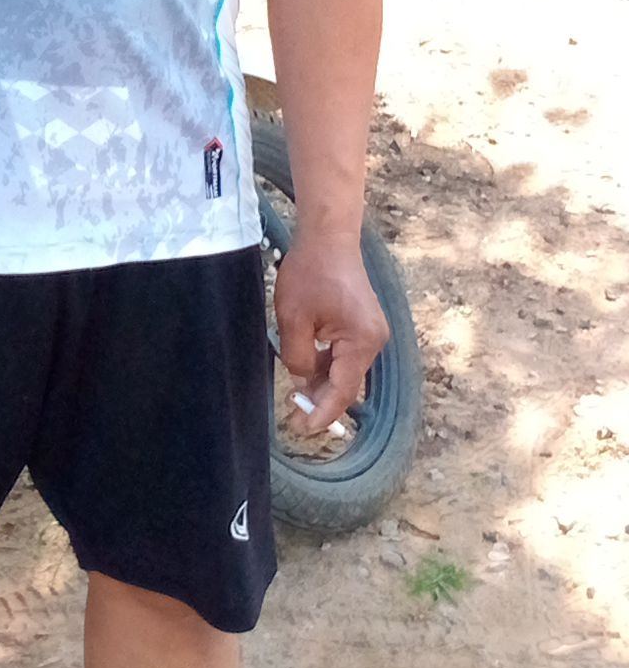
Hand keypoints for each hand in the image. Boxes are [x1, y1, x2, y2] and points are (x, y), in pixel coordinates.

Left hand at [273, 235, 388, 435]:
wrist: (328, 237)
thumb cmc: (310, 272)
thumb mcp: (294, 317)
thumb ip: (298, 355)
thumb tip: (302, 379)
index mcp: (362, 342)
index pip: (342, 390)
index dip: (322, 413)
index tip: (302, 430)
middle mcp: (374, 341)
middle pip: (346, 383)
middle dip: (320, 402)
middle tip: (293, 421)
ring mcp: (370, 333)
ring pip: (344, 370)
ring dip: (322, 383)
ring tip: (295, 400)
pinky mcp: (361, 325)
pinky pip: (344, 354)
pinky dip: (326, 365)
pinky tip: (306, 373)